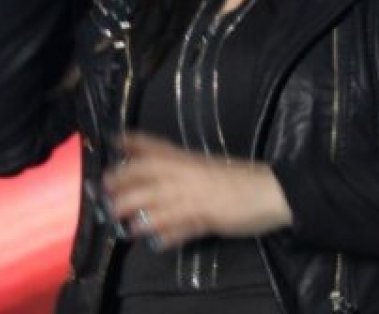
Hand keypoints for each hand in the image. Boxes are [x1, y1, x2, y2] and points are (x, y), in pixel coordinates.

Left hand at [103, 132, 292, 249]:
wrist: (274, 188)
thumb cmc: (242, 178)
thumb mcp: (209, 170)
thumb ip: (185, 173)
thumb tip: (160, 177)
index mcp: (192, 160)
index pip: (160, 146)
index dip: (137, 141)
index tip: (116, 137)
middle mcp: (192, 174)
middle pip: (154, 172)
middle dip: (127, 178)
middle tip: (104, 185)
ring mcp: (201, 195)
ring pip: (163, 199)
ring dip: (139, 207)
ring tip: (118, 219)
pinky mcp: (212, 216)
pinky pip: (187, 225)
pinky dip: (170, 233)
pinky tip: (155, 242)